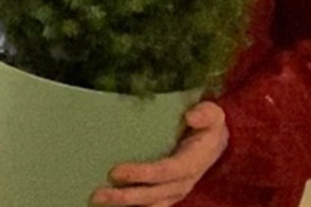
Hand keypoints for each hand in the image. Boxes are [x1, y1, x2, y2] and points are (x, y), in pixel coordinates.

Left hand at [92, 101, 228, 206]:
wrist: (214, 144)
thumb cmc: (207, 125)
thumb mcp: (212, 115)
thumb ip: (206, 114)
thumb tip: (192, 116)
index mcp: (191, 163)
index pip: (165, 172)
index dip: (141, 174)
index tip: (114, 172)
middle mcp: (182, 183)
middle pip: (152, 195)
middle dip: (125, 197)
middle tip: (97, 195)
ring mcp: (173, 192)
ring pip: (148, 205)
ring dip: (123, 205)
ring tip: (96, 201)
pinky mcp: (165, 195)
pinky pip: (148, 205)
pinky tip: (106, 205)